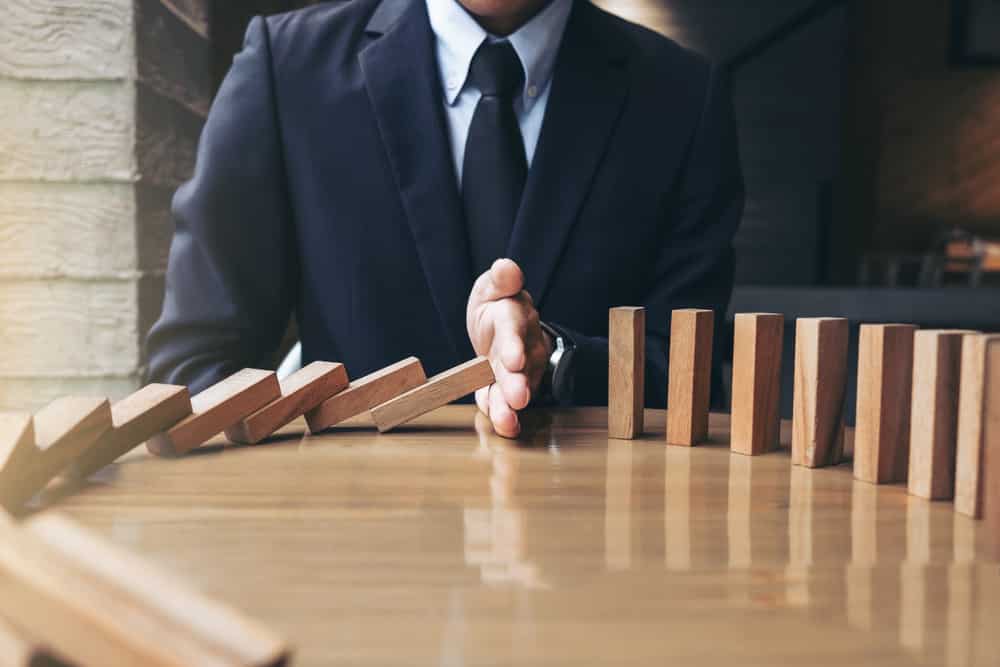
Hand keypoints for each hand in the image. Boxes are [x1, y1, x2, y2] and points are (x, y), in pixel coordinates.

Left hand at [467, 259, 552, 437]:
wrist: (501, 326)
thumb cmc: (496, 304)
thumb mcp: (493, 287)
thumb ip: (501, 280)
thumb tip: (506, 266)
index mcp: (514, 316)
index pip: (514, 329)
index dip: (514, 345)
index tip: (513, 360)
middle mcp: (523, 345)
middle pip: (520, 366)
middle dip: (517, 383)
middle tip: (517, 398)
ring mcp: (520, 370)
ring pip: (516, 388)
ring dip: (510, 406)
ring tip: (506, 421)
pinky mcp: (510, 387)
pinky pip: (506, 402)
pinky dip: (505, 416)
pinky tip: (504, 427)